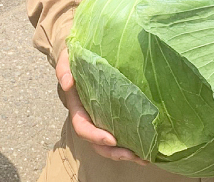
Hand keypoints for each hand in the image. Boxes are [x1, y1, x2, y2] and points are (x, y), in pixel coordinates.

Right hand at [56, 48, 146, 164]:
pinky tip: (149, 148)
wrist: (85, 56)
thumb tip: (68, 83)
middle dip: (113, 152)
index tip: (111, 139)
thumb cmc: (75, 58)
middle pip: (98, 143)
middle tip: (132, 155)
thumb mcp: (67, 59)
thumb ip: (64, 68)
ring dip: (126, 153)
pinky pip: (122, 134)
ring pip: (110, 144)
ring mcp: (102, 119)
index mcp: (78, 107)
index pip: (83, 127)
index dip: (95, 136)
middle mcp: (90, 117)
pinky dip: (133, 143)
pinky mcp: (115, 116)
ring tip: (145, 157)